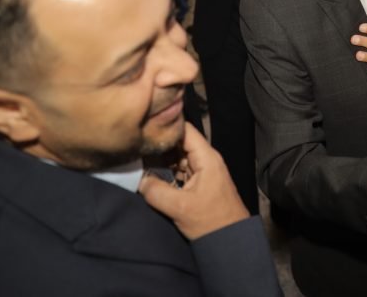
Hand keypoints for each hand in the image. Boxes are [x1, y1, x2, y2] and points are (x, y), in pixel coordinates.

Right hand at [138, 123, 248, 239]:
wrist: (229, 239)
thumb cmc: (211, 221)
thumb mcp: (180, 207)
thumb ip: (156, 191)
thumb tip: (139, 180)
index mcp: (206, 158)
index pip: (186, 130)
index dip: (167, 127)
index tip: (146, 129)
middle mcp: (205, 159)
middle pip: (179, 143)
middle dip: (159, 145)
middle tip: (137, 148)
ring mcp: (202, 171)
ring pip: (177, 157)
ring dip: (161, 160)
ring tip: (139, 161)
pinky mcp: (198, 183)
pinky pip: (179, 170)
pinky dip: (166, 172)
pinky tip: (150, 176)